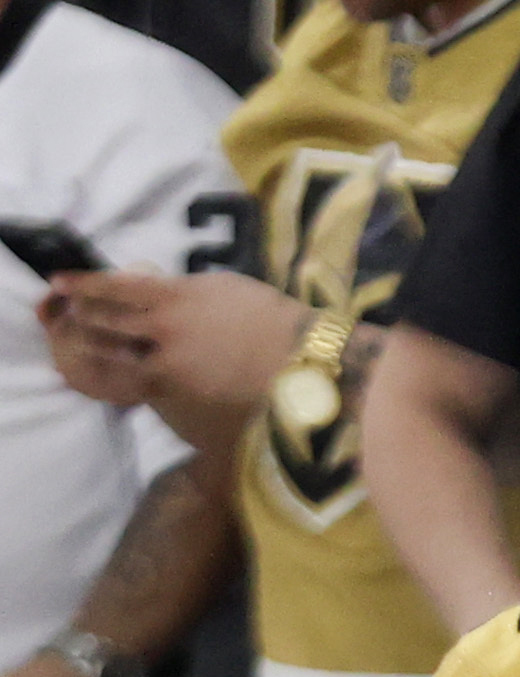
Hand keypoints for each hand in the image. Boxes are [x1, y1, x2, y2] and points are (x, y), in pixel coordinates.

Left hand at [49, 270, 311, 427]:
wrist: (303, 362)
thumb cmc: (271, 318)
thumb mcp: (222, 287)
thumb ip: (182, 289)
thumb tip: (158, 292)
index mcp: (173, 296)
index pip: (112, 287)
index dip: (81, 284)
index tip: (59, 281)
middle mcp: (163, 330)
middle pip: (104, 322)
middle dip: (84, 317)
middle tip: (74, 315)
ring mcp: (171, 365)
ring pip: (116, 358)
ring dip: (101, 351)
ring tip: (98, 347)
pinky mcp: (184, 395)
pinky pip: (145, 384)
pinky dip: (133, 378)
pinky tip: (136, 375)